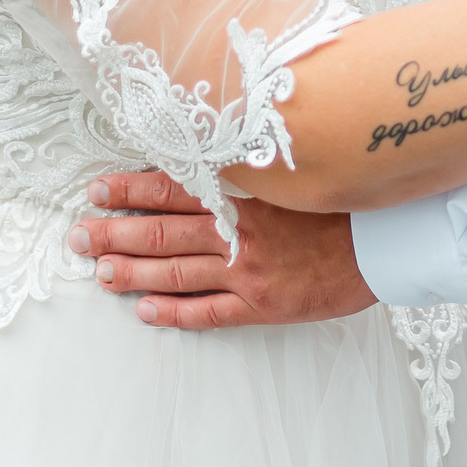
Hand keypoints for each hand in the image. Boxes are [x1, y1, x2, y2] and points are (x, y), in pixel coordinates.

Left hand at [69, 170, 377, 329]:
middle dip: (114, 234)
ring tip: (100, 273)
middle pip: (161, 232)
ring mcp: (248, 271)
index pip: (172, 186)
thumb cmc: (343, 200)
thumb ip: (248, 166)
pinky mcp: (263, 304)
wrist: (387, 240)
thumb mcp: (293, 169)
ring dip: (132, 274)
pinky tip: (147, 312)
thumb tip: (204, 153)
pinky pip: (209, 313)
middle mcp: (238, 231)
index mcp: (243, 192)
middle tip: (79, 237)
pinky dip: (175, 313)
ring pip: (175, 273)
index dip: (130, 189)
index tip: (98, 190)